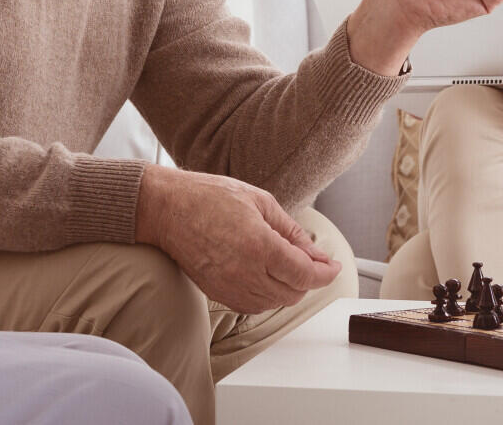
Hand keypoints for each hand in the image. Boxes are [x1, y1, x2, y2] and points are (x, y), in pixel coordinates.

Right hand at [132, 167, 341, 314]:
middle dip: (310, 280)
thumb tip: (314, 252)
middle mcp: (246, 273)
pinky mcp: (218, 293)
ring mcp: (230, 286)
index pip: (306, 274)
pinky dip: (268, 296)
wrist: (167, 209)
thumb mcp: (260, 201)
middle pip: (294, 292)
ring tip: (291, 267)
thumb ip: (290, 230)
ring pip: (275, 302)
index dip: (326, 273)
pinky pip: (253, 306)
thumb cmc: (209, 197)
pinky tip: (268, 278)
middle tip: (315, 262)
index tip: (334, 267)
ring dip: (290, 289)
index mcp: (261, 246)